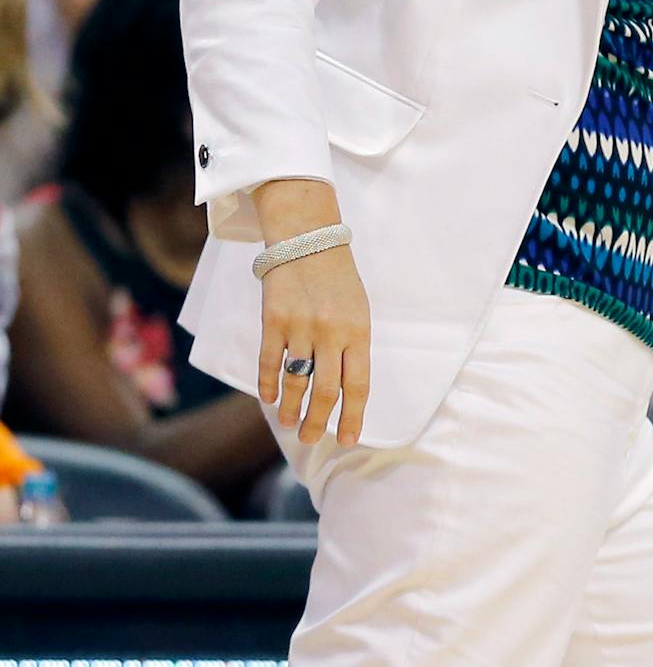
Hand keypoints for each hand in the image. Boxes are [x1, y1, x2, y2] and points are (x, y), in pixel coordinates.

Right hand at [254, 179, 370, 446]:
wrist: (308, 238)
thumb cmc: (338, 280)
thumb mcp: (358, 310)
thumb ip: (352, 347)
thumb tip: (344, 392)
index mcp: (359, 331)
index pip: (358, 384)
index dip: (352, 416)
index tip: (347, 439)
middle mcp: (331, 332)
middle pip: (326, 390)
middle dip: (318, 421)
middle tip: (310, 439)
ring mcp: (301, 326)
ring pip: (295, 380)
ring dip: (290, 407)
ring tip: (289, 423)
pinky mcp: (273, 320)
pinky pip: (269, 361)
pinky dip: (268, 385)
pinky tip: (269, 399)